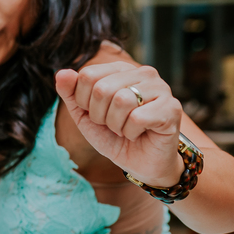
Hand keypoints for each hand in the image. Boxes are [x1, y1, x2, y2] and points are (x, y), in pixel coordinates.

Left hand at [56, 62, 184, 187]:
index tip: (98, 115)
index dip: (84, 102)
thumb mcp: (85, 117)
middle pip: (103, 88)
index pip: (88, 75)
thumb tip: (61, 73)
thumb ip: (71, 94)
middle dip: (100, 116)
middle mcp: (144, 72)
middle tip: (113, 126)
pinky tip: (139, 134)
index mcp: (122, 70)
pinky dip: (131, 133)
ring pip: (121, 101)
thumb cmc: (115, 137)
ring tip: (126, 129)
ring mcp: (161, 88)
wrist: (142, 164)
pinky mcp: (172, 108)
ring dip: (116, 125)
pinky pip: (138, 118)